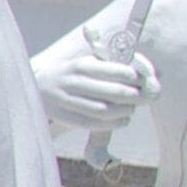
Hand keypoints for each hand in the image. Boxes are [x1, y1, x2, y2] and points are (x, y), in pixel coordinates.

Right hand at [37, 29, 154, 131]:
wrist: (34, 87)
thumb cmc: (70, 75)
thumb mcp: (86, 62)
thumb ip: (112, 65)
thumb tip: (153, 72)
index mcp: (82, 64)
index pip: (117, 71)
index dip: (137, 78)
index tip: (146, 81)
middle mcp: (74, 81)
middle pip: (114, 92)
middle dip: (135, 96)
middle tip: (145, 98)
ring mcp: (67, 100)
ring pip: (104, 110)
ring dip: (125, 111)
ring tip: (132, 109)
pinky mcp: (64, 116)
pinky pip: (93, 123)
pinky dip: (113, 124)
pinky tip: (123, 120)